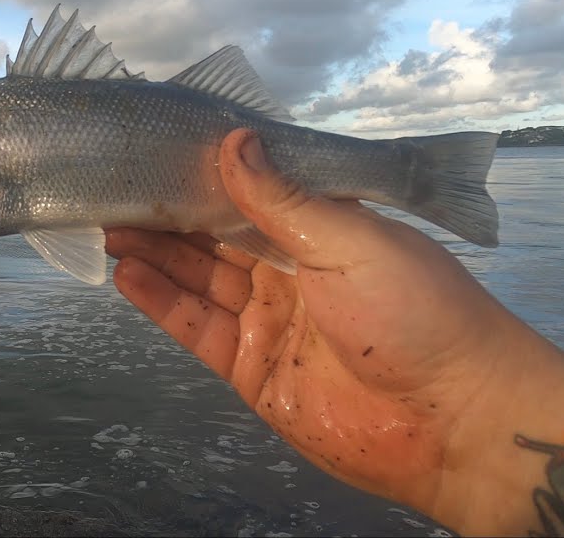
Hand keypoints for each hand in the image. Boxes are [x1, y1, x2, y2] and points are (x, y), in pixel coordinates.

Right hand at [106, 129, 563, 535]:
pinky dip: (160, 302)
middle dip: (168, 215)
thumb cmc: (418, 313)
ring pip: (199, 279)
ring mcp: (268, 322)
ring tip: (107, 225)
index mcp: (325, 232)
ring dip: (155, 254)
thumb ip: (283, 201)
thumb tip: (233, 141)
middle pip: (216, 238)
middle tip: (114, 190)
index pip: (252, 197)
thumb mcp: (354, 241)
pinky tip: (126, 274)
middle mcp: (291, 272)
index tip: (158, 153)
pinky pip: (196, 328)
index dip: (206, 178)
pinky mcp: (251, 370)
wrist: (456, 422)